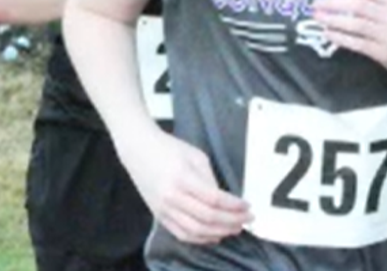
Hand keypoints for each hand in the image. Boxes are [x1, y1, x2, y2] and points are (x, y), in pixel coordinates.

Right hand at [120, 129, 252, 244]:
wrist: (139, 150)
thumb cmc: (169, 148)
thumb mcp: (196, 156)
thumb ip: (210, 179)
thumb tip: (224, 200)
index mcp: (182, 178)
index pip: (214, 199)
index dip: (234, 205)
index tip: (247, 206)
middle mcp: (172, 197)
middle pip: (207, 217)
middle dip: (231, 221)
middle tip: (247, 219)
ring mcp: (164, 209)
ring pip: (195, 230)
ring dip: (219, 232)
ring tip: (235, 228)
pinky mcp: (159, 216)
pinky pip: (181, 234)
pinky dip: (200, 239)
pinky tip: (215, 235)